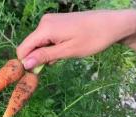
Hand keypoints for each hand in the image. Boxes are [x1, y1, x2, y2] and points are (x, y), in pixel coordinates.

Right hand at [17, 10, 135, 69]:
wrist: (112, 24)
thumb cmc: (93, 39)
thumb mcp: (68, 51)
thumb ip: (45, 57)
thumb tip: (25, 64)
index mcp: (45, 28)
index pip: (23, 48)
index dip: (26, 63)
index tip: (36, 75)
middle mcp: (44, 22)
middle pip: (31, 46)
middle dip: (39, 59)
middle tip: (57, 65)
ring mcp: (51, 21)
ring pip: (40, 43)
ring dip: (48, 54)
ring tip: (66, 55)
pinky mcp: (58, 23)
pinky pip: (48, 38)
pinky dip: (54, 47)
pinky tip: (67, 50)